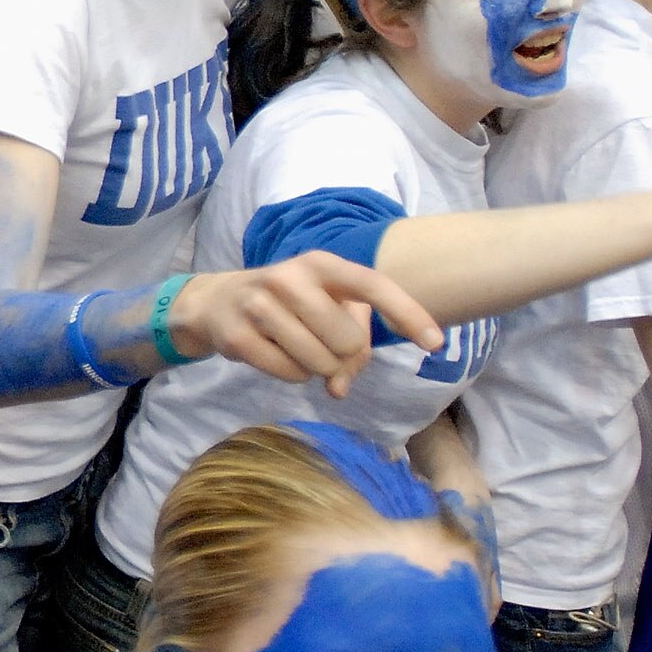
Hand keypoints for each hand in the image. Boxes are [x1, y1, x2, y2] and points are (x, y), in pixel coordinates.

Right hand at [166, 253, 443, 394]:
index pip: (372, 285)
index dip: (407, 313)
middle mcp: (289, 278)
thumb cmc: (287, 304)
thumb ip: (351, 339)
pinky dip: (293, 375)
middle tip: (326, 348)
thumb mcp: (323, 304)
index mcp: (320, 264)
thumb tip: (341, 386)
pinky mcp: (239, 336)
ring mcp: (260, 305)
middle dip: (344, 356)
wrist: (215, 302)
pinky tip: (277, 355)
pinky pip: (291, 374)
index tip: (436, 344)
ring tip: (298, 349)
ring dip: (318, 368)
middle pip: (348, 340)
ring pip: (320, 362)